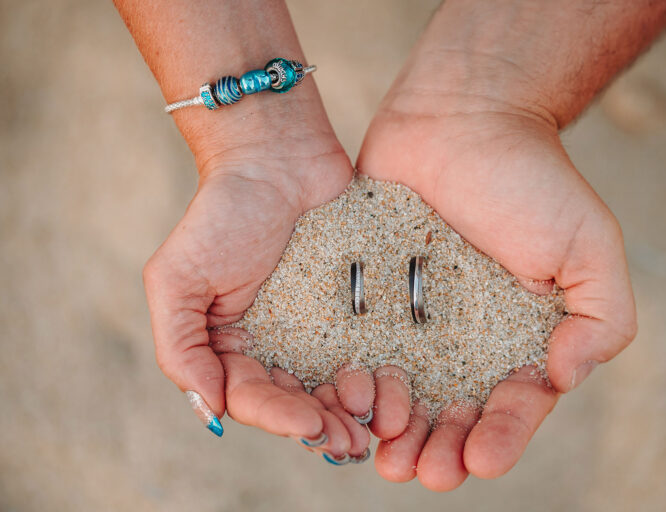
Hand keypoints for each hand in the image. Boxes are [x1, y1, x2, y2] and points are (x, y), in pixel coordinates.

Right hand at [142, 137, 371, 459]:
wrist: (277, 158)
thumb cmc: (222, 213)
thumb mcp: (177, 279)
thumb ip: (180, 347)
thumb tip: (210, 408)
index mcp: (232, 346)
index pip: (253, 398)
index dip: (281, 419)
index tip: (313, 426)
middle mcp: (275, 344)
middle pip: (299, 401)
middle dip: (324, 426)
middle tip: (352, 443)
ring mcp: (317, 327)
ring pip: (336, 384)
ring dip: (354, 410)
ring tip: (376, 424)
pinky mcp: (353, 307)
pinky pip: (366, 346)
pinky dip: (378, 371)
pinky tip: (394, 384)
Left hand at [348, 54, 636, 488]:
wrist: (462, 117)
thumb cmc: (532, 179)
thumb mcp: (590, 245)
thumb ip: (602, 317)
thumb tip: (568, 376)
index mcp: (520, 338)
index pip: (514, 405)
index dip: (500, 438)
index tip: (479, 459)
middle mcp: (466, 340)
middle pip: (453, 413)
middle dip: (441, 450)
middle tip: (424, 473)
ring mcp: (415, 322)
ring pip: (402, 394)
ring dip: (395, 432)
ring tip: (383, 459)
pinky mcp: (371, 298)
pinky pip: (359, 348)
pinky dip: (354, 382)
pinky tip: (344, 405)